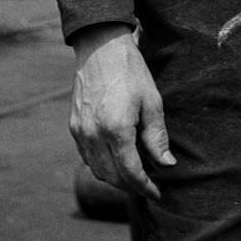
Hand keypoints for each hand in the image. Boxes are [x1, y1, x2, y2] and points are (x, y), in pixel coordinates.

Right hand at [68, 23, 174, 200]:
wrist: (101, 47)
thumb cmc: (131, 71)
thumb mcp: (152, 102)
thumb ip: (157, 137)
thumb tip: (167, 165)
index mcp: (116, 130)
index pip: (130, 173)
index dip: (145, 187)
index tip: (158, 193)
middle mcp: (94, 135)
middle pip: (111, 177)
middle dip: (131, 186)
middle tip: (148, 186)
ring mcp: (80, 132)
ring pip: (96, 170)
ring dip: (115, 178)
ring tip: (134, 175)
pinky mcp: (74, 126)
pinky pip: (86, 156)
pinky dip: (101, 164)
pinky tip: (115, 159)